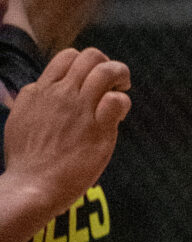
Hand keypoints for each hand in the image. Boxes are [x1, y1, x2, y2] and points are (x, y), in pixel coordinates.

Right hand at [3, 44, 128, 215]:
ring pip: (107, 71)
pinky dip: (123, 103)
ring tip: (122, 89)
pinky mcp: (98, 130)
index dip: (85, 63)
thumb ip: (32, 99)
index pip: (68, 56)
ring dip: (121, 76)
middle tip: (112, 83)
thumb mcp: (19, 118)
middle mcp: (62, 94)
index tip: (89, 81)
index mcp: (41, 89)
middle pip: (91, 57)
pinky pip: (117, 101)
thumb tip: (41, 87)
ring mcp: (80, 110)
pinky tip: (118, 117)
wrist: (32, 185)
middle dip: (107, 64)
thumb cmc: (26, 159)